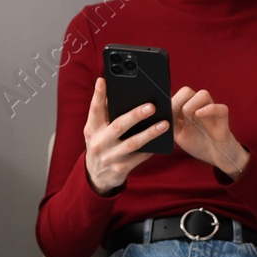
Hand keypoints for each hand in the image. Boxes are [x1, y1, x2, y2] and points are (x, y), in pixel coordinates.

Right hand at [82, 77, 169, 194]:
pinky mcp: (121, 169)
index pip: (94, 110)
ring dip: (150, 133)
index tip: (103, 81)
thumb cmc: (101, 144)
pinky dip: (150, 148)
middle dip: (136, 115)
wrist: (96, 175)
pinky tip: (162, 140)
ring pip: (133, 143)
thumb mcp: (96, 130)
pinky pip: (139, 157)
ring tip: (164, 124)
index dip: (98, 95)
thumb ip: (104, 113)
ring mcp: (110, 157)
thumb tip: (116, 90)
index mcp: (92, 129)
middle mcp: (99, 143)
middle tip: (152, 106)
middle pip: (119, 126)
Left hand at [171, 87, 248, 179]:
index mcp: (188, 107)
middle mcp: (199, 105)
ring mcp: (211, 110)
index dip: (169, 101)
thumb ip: (169, 123)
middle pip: (187, 91)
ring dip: (191, 107)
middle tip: (176, 119)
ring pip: (203, 94)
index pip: (176, 95)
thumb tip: (158, 114)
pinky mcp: (222, 118)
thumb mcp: (178, 135)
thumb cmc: (198, 143)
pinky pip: (220, 108)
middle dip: (177, 103)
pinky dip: (209, 109)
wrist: (216, 156)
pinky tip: (198, 115)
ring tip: (188, 124)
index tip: (165, 113)